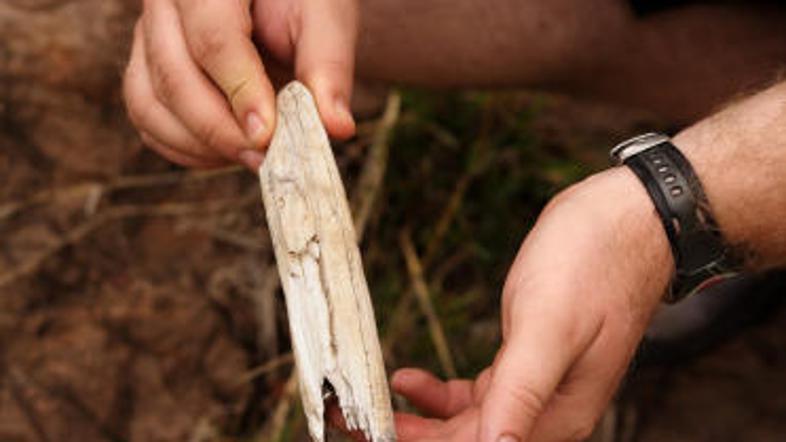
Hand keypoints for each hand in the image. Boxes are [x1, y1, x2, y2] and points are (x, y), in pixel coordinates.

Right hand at [123, 0, 357, 168]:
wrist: (282, 1)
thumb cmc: (302, 1)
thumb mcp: (325, 18)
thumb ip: (328, 66)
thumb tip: (336, 127)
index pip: (213, 38)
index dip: (240, 92)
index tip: (268, 135)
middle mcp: (165, 4)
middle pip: (174, 77)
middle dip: (221, 131)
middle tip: (266, 157)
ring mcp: (148, 37)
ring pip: (149, 104)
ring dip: (201, 145)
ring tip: (253, 156)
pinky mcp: (147, 70)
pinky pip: (149, 120)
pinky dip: (185, 149)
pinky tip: (229, 153)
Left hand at [392, 168, 673, 440]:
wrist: (626, 220)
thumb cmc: (595, 265)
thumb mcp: (550, 328)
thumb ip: (522, 393)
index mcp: (556, 415)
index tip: (374, 434)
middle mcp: (548, 412)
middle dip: (411, 434)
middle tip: (356, 421)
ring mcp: (538, 388)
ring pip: (468, 422)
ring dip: (421, 416)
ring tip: (373, 402)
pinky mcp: (528, 361)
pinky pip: (478, 394)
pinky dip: (440, 393)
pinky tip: (410, 379)